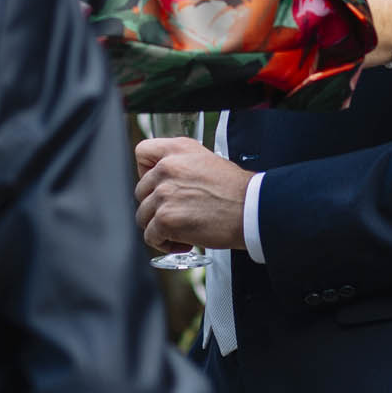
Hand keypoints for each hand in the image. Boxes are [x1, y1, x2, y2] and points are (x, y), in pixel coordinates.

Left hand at [133, 136, 249, 253]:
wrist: (251, 209)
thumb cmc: (236, 190)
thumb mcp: (206, 160)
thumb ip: (181, 165)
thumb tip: (166, 181)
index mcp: (177, 149)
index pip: (142, 153)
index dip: (145, 172)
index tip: (156, 184)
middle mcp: (167, 168)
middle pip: (141, 191)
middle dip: (156, 206)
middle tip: (176, 213)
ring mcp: (164, 193)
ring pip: (143, 216)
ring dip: (160, 226)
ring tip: (181, 230)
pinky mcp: (165, 219)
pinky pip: (151, 236)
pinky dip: (165, 243)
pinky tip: (184, 240)